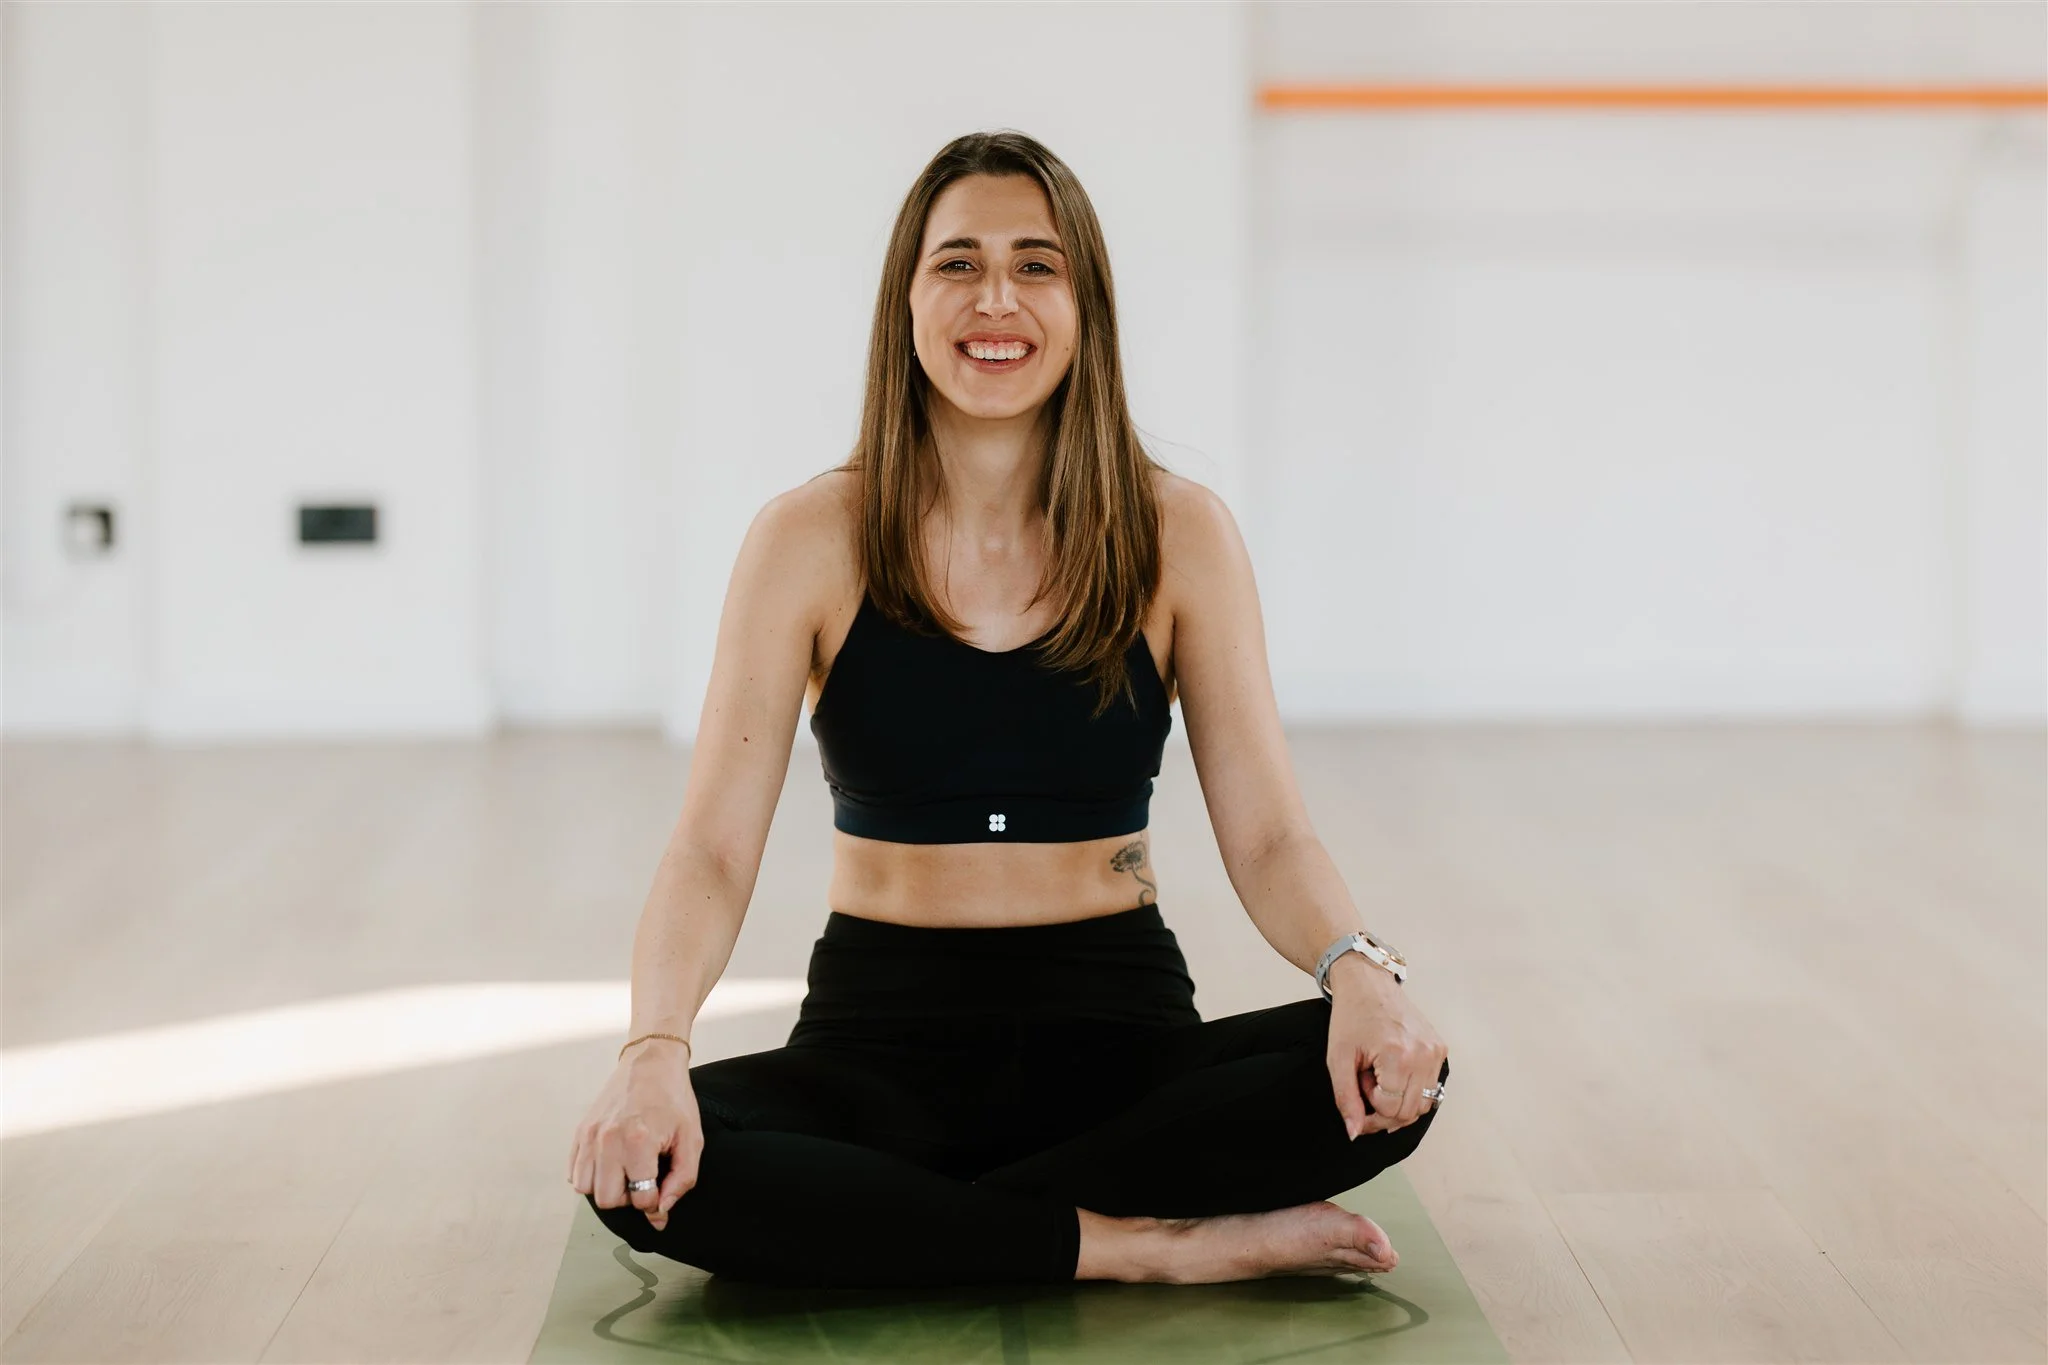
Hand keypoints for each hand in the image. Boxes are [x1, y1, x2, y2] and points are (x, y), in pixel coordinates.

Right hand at [567, 1041, 701, 1231]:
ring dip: (605, 1188)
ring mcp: (590, 1135)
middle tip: (642, 1179)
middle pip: (607, 1199)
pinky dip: (590, 1175)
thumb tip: (660, 1213)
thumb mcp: (691, 1139)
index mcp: (638, 1141)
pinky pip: (574, 1172)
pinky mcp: (580, 1131)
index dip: (655, 1202)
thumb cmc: (674, 1099)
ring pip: (585, 1189)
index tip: (661, 1187)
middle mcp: (608, 1140)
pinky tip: (610, 1163)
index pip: (640, 1198)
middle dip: (627, 1198)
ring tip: (624, 1171)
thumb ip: (681, 1180)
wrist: (651, 1062)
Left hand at [1324, 956, 1449, 1137]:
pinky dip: (1412, 1089)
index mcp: (1398, 1056)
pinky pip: (1432, 1087)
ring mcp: (1436, 1052)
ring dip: (1400, 1101)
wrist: (1368, 983)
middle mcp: (1424, 1055)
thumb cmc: (1350, 1017)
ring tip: (1381, 1076)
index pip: (1389, 1110)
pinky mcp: (1440, 1048)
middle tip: (1367, 1082)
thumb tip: (1355, 1134)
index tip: (1358, 1083)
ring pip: (1424, 1104)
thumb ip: (1346, 1099)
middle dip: (1385, 1109)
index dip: (1369, 1105)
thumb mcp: (1338, 1059)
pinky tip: (1394, 1072)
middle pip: (1410, 1113)